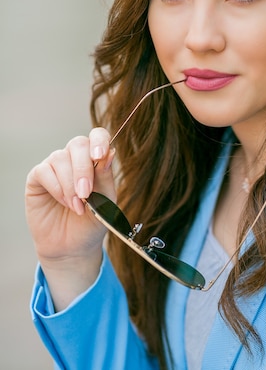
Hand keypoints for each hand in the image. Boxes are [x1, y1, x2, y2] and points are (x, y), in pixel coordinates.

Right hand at [25, 127, 115, 309]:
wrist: (72, 246)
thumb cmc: (92, 222)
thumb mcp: (106, 202)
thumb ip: (106, 177)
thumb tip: (110, 152)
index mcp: (95, 159)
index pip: (97, 136)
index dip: (99, 140)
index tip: (100, 155)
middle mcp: (74, 158)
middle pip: (78, 144)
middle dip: (83, 168)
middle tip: (86, 193)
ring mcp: (55, 165)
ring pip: (60, 158)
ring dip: (70, 185)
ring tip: (78, 207)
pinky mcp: (38, 177)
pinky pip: (44, 171)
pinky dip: (57, 188)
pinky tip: (64, 203)